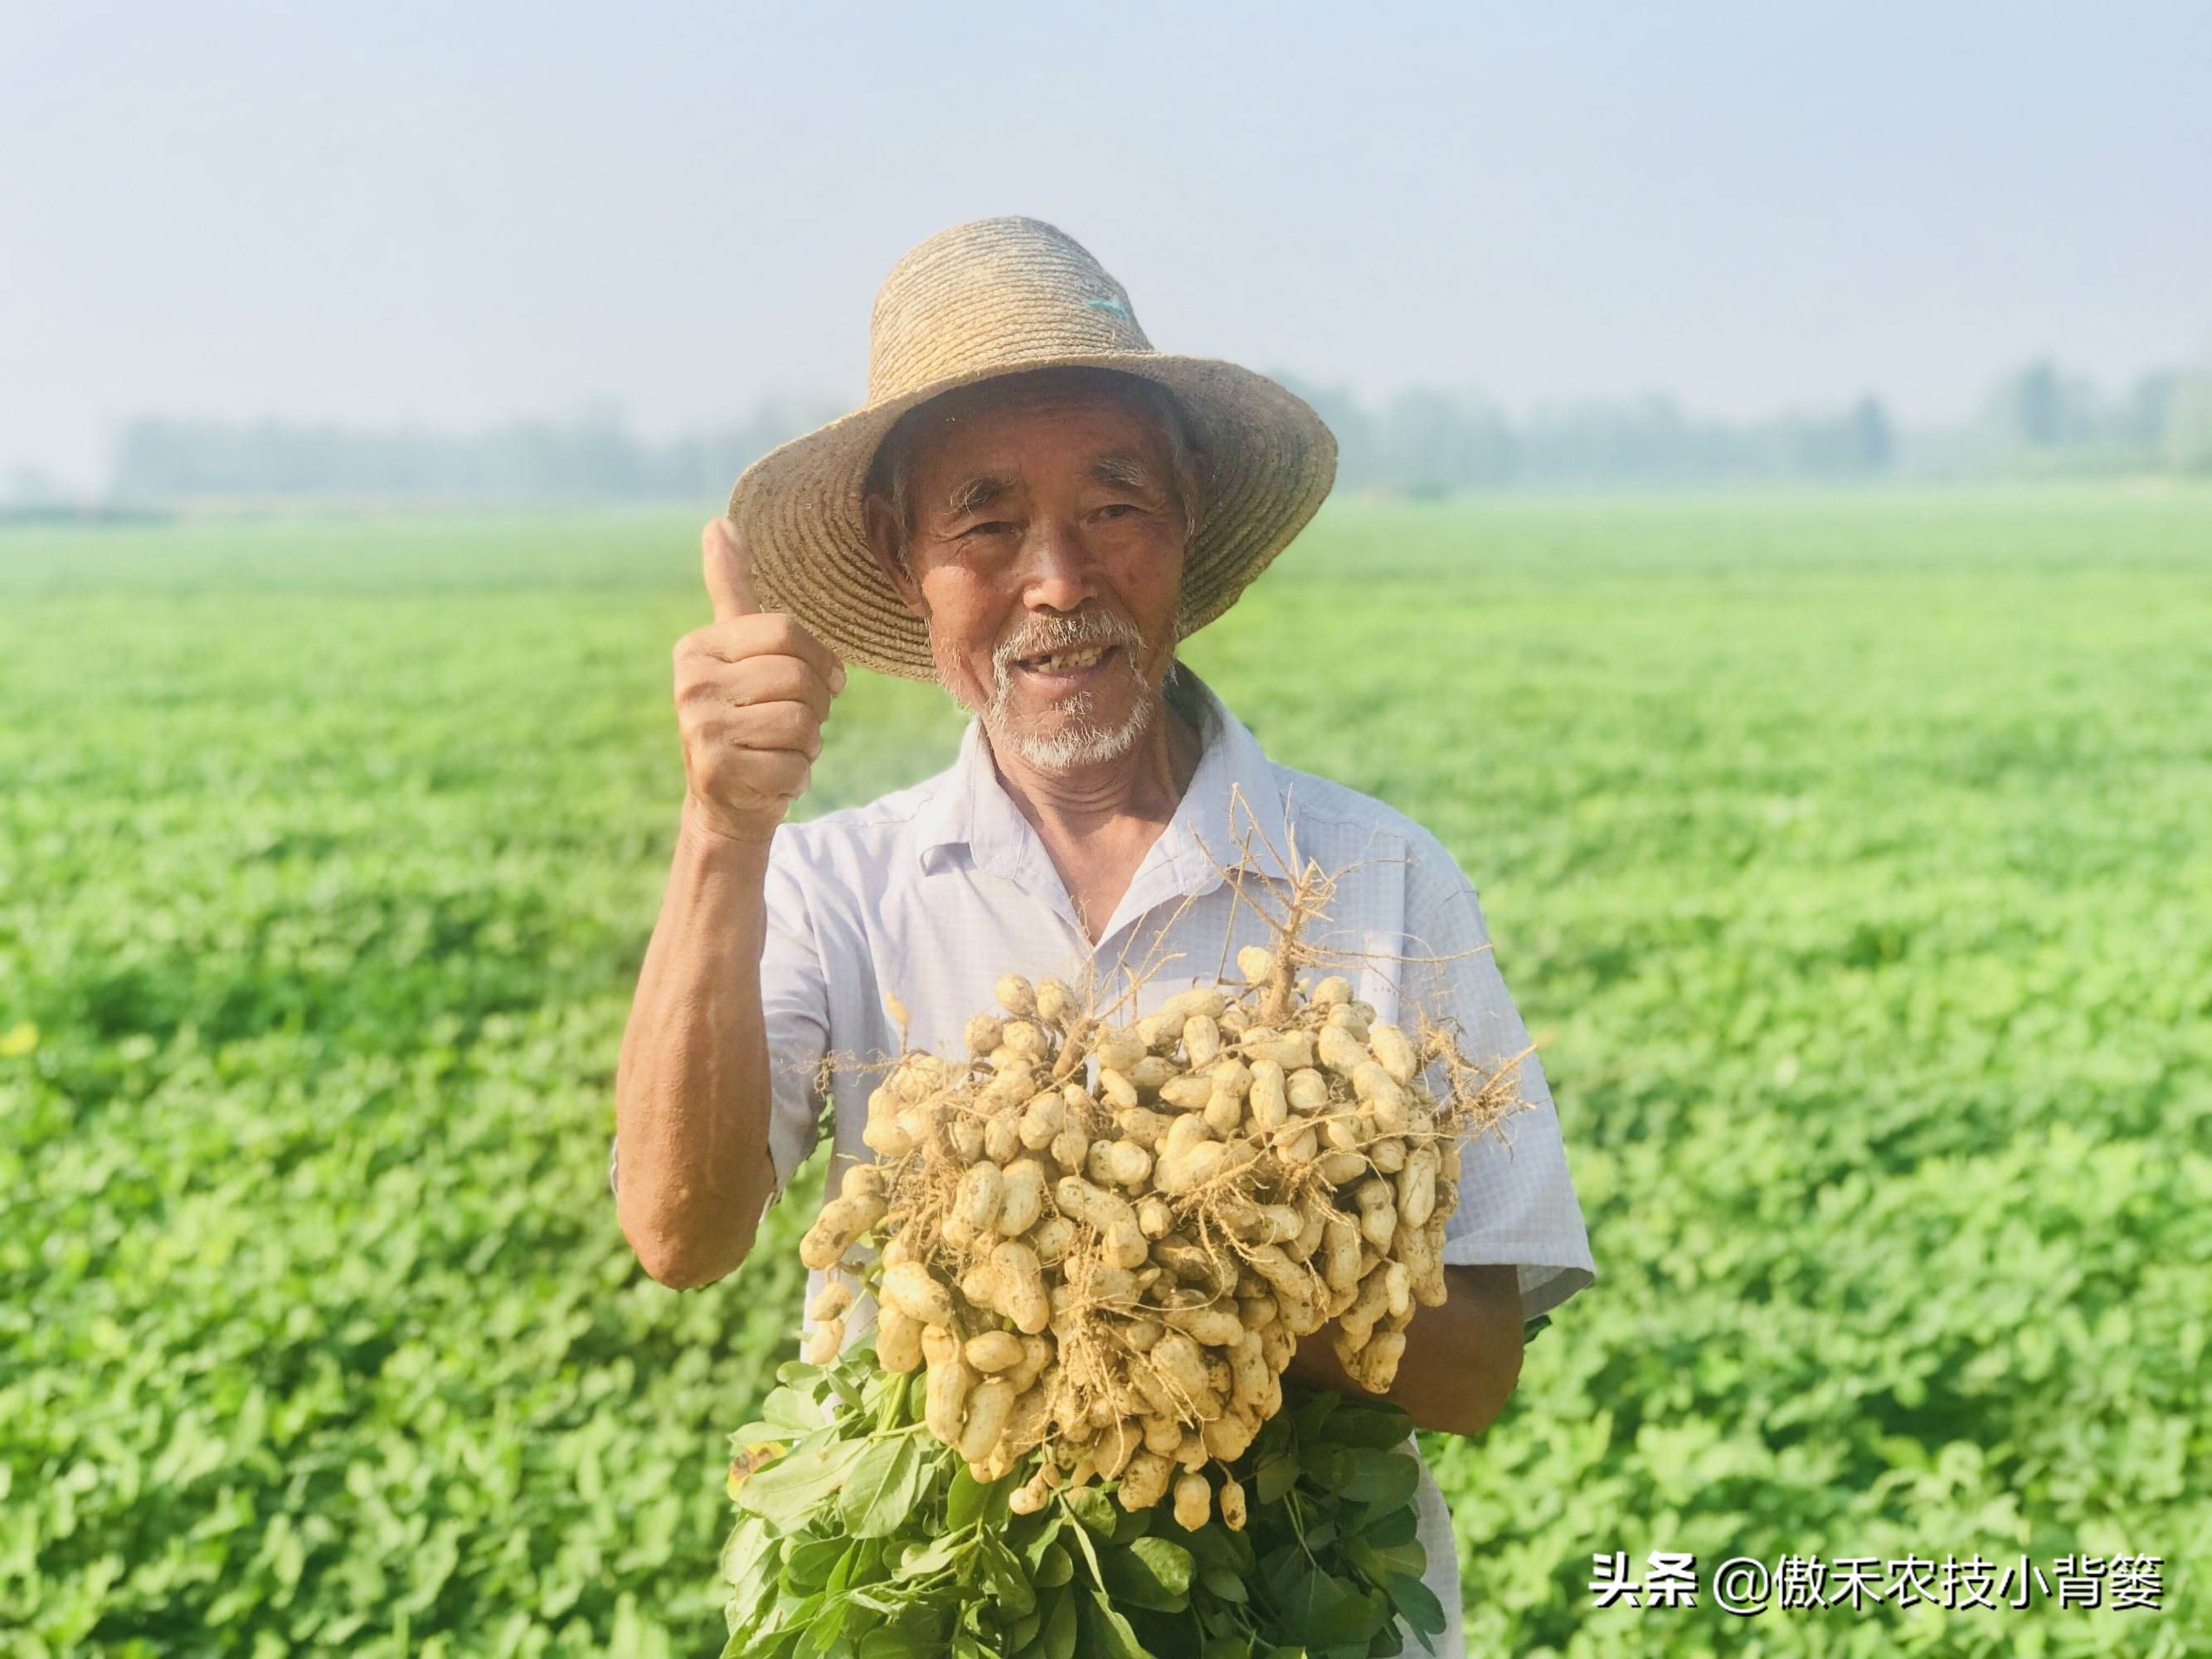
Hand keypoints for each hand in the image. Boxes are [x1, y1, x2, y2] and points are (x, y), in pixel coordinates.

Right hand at [673, 519, 845, 845]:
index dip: (822, 663)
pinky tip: (770, 777)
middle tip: (794, 725)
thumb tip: (719, 522)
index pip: (788, 633)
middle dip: (816, 708)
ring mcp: (698, 727)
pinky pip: (793, 765)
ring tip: (778, 750)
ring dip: (807, 745)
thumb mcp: (736, 649)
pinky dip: (796, 776)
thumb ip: (730, 588)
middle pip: (798, 679)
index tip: (824, 683)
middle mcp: (690, 682)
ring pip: (800, 724)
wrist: (725, 801)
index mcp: (698, 646)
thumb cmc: (745, 715)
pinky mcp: (714, 771)